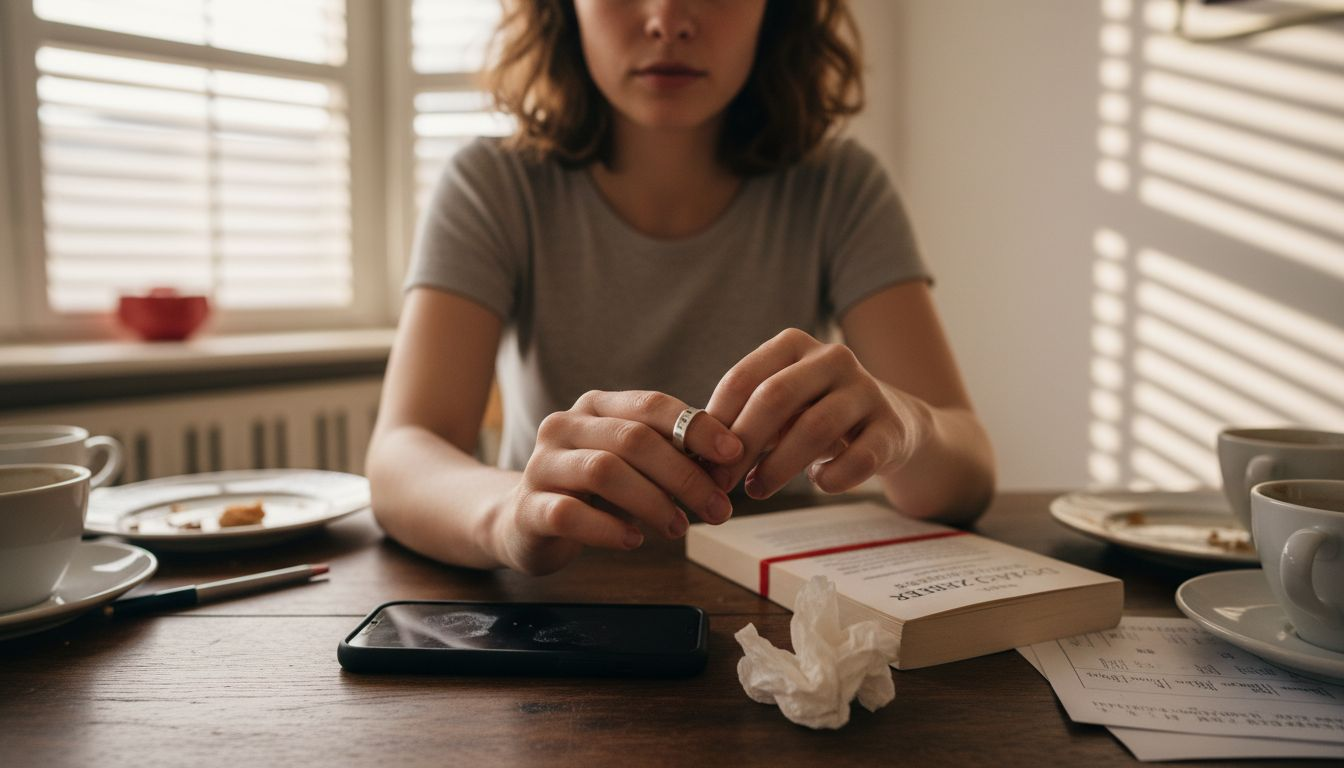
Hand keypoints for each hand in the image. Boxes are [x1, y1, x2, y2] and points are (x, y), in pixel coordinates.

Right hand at [496, 390, 742, 574]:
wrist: (523, 522)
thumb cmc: (592, 491)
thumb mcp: (632, 463)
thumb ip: (670, 453)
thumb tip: (731, 459)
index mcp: (596, 407)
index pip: (651, 405)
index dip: (697, 428)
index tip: (734, 455)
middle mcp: (564, 426)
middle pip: (633, 439)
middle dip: (684, 475)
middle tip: (718, 508)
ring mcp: (541, 465)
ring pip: (604, 472)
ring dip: (652, 502)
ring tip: (679, 528)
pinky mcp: (528, 507)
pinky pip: (569, 513)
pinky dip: (608, 529)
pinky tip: (633, 541)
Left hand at [706, 328, 930, 498]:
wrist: (890, 425)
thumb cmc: (814, 416)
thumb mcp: (777, 409)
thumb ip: (740, 424)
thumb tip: (694, 462)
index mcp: (793, 345)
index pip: (743, 378)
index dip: (717, 422)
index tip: (701, 459)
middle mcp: (832, 357)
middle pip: (776, 397)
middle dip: (743, 444)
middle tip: (723, 481)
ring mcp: (866, 389)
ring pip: (815, 428)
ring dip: (779, 466)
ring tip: (759, 490)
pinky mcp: (892, 427)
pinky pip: (860, 457)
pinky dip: (833, 477)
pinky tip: (819, 482)